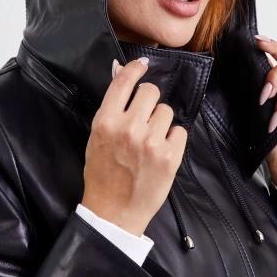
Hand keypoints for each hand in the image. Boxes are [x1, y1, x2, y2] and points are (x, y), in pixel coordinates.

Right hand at [82, 57, 187, 236]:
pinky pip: (179, 130)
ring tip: (150, 142)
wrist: (114, 212)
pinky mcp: (170, 156)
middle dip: (149, 101)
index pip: (123, 82)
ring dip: (160, 122)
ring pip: (166, 111)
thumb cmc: (102, 175)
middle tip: (144, 118)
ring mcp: (151, 142)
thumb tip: (123, 78)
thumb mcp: (96, 138)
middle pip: (150, 92)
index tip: (143, 65)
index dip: (135, 69)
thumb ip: (111, 110)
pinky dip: (173, 139)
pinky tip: (161, 153)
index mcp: (106, 122)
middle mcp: (128, 128)